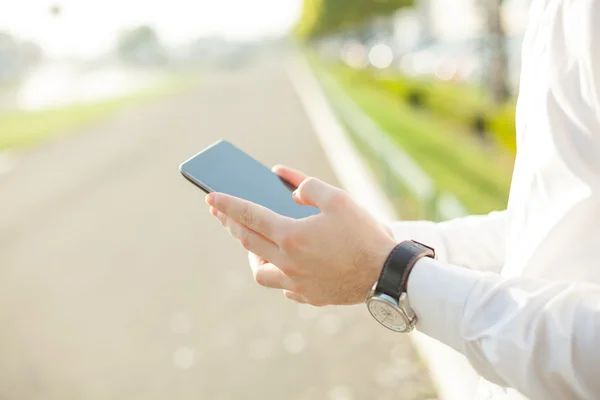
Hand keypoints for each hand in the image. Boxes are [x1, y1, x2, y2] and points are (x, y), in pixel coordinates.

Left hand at [206, 165, 396, 305]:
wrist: (388, 275)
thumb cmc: (365, 234)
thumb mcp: (338, 199)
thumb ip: (307, 186)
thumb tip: (286, 183)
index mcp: (292, 235)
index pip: (249, 215)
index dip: (227, 204)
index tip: (209, 197)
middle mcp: (288, 262)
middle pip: (247, 242)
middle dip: (230, 224)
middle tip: (220, 213)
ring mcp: (297, 283)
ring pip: (260, 271)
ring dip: (251, 254)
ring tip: (251, 242)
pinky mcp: (310, 296)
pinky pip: (283, 285)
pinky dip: (278, 272)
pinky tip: (284, 264)